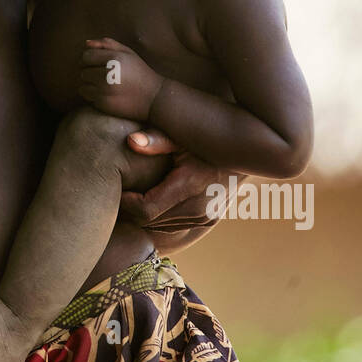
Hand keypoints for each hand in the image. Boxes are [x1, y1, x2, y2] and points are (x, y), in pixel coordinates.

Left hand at [78, 37, 162, 120]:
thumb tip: (85, 43)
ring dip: (90, 86)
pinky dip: (94, 96)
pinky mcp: (104, 104)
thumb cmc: (140, 72)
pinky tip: (106, 95)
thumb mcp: (128, 53)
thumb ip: (107, 44)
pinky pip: (88, 98)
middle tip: (102, 76)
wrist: (154, 98)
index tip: (96, 64)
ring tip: (104, 86)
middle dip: (90, 73)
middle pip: (83, 72)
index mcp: (114, 59)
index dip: (88, 60)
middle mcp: (108, 74)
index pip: (86, 56)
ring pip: (82, 86)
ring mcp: (105, 90)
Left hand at [119, 148, 246, 233]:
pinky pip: (174, 227)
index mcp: (190, 184)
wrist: (243, 149)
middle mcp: (200, 205)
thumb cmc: (204, 136)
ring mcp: (206, 216)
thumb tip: (130, 141)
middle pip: (151, 222)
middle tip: (119, 194)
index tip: (119, 190)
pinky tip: (152, 201)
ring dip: (145, 217)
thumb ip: (156, 138)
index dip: (128, 204)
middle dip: (132, 211)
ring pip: (161, 227)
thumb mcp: (181, 133)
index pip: (147, 209)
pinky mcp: (208, 219)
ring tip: (133, 197)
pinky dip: (160, 219)